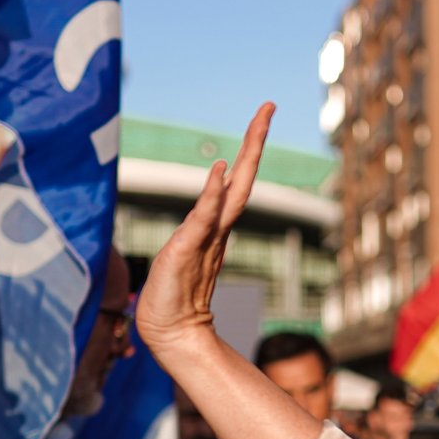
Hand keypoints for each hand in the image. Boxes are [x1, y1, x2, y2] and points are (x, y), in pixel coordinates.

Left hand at [135, 104, 272, 359]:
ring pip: (233, 190)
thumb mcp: (182, 254)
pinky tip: (221, 170)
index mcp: (216, 226)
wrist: (170, 332)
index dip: (249, 149)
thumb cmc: (172, 297)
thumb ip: (196, 233)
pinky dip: (213, 194)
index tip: (261, 117)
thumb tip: (202, 224)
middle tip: (269, 106)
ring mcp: (207, 238)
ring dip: (245, 155)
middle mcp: (218, 227)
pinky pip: (204, 217)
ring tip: (258, 122)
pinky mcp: (189, 250)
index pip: (237, 180)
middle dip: (255, 140)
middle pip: (245, 176)